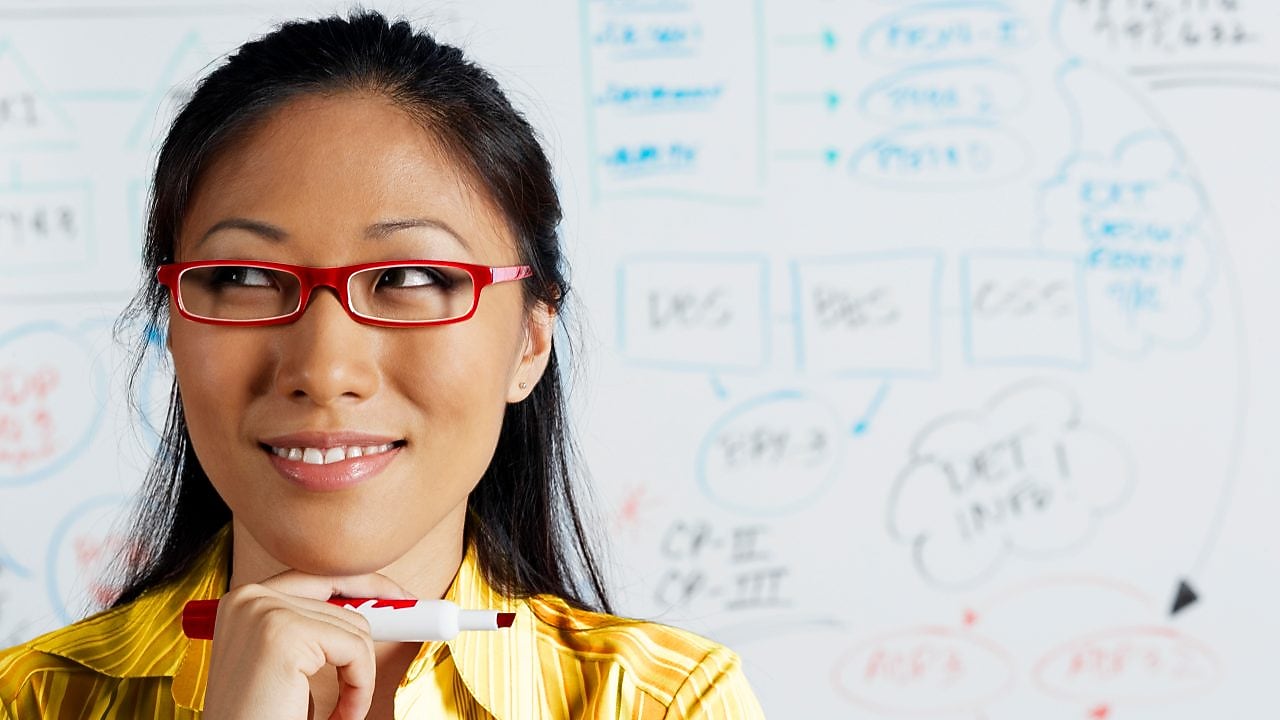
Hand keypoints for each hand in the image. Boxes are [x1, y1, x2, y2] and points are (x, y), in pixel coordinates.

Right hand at [201, 571, 414, 719]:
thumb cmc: (264, 718)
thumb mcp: (288, 666)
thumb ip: (315, 630)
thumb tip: (374, 602)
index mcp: (244, 601)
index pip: (319, 575)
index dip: (364, 586)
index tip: (399, 600)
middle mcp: (249, 597)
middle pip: (342, 598)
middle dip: (372, 635)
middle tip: (395, 648)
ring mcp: (264, 610)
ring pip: (355, 625)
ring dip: (359, 675)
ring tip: (341, 711)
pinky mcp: (284, 633)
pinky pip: (356, 649)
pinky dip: (360, 687)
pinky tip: (341, 715)